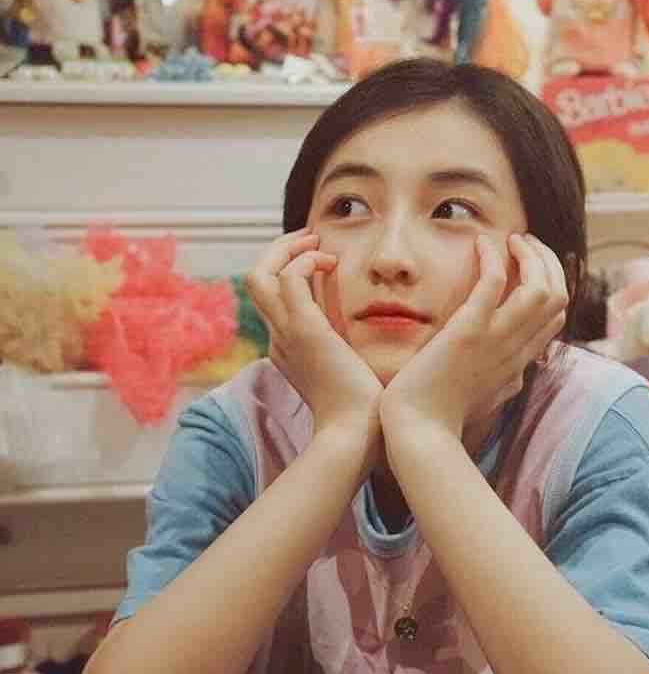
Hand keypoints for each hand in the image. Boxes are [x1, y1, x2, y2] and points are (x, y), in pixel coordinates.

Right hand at [245, 228, 383, 437]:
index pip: (272, 300)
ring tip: (317, 241)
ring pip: (259, 274)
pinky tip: (333, 262)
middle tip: (310, 238)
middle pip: (255, 281)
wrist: (356, 435)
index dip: (288, 272)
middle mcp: (278, 339)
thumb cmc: (362, 412)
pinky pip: (289, 278)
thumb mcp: (350, 377)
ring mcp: (285, 334)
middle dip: (278, 251)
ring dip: (286, 249)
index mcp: (287, 349)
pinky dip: (305, 260)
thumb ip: (350, 355)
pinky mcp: (303, 330)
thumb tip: (368, 342)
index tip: (321, 260)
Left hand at [380, 233, 566, 440]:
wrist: (420, 433)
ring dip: (530, 255)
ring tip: (512, 239)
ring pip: (539, 287)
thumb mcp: (488, 400)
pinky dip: (493, 257)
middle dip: (548, 262)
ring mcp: (496, 339)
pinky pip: (494, 282)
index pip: (556, 317)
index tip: (531, 267)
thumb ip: (506, 383)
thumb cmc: (443, 418)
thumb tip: (519, 375)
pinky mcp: (469, 331)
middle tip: (525, 243)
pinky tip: (482, 243)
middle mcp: (516, 350)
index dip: (552, 284)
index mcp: (520, 364)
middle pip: (557, 296)